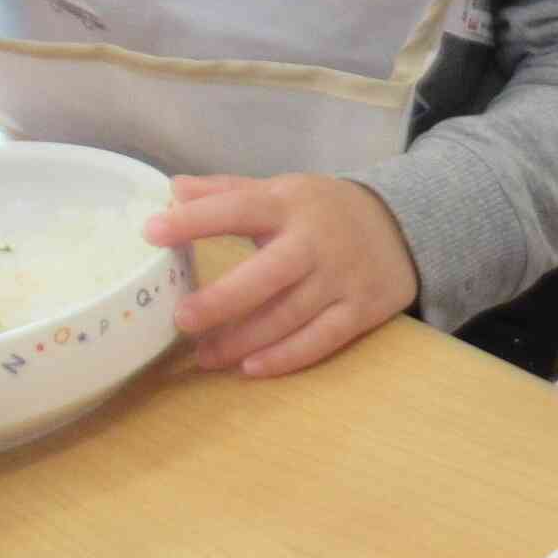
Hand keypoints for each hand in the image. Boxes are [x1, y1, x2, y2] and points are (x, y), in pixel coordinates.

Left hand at [144, 173, 418, 377]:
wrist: (404, 226)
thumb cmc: (325, 211)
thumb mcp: (282, 191)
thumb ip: (228, 192)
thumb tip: (172, 190)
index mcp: (289, 204)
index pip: (238, 209)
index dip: (196, 220)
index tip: (152, 233)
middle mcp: (316, 242)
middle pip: (267, 275)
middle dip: (223, 299)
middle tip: (182, 319)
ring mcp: (341, 278)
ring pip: (289, 315)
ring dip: (244, 339)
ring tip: (205, 355)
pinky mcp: (362, 310)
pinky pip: (322, 339)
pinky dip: (286, 356)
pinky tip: (251, 368)